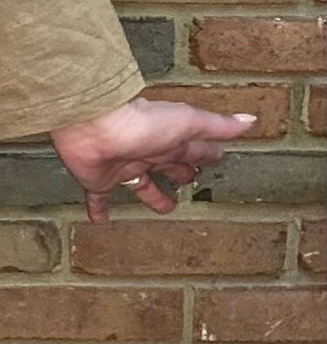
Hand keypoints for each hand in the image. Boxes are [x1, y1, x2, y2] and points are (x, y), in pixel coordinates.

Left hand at [51, 98, 256, 224]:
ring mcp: (124, 166)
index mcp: (171, 139)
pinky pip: (100, 199)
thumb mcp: (188, 122)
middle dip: (182, 172)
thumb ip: (217, 126)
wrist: (94, 127)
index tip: (217, 160)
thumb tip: (250, 121)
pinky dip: (100, 209)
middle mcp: (148, 152)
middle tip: (192, 182)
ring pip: (142, 185)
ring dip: (153, 195)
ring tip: (165, 208)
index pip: (194, 149)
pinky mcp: (101, 179)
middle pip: (169, 166)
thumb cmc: (141, 122)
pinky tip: (102, 221)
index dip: (206, 155)